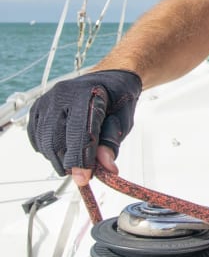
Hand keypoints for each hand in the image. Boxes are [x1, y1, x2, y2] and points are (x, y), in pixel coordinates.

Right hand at [27, 69, 141, 180]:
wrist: (107, 78)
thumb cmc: (117, 98)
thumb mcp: (124, 119)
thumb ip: (113, 142)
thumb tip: (106, 167)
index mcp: (88, 93)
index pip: (80, 132)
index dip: (81, 159)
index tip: (84, 179)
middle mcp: (63, 94)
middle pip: (57, 140)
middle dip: (69, 163)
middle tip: (85, 172)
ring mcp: (47, 100)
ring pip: (45, 142)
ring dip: (59, 159)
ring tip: (77, 159)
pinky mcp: (38, 107)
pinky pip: (37, 137)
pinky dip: (48, 150)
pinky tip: (64, 148)